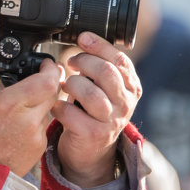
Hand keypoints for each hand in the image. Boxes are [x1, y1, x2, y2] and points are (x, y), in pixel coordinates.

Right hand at [0, 58, 61, 176]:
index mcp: (9, 104)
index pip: (48, 81)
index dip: (51, 69)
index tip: (45, 64)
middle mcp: (27, 119)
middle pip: (54, 92)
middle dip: (48, 82)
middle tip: (38, 79)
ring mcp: (36, 135)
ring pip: (50, 108)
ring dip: (41, 102)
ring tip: (22, 105)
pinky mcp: (39, 148)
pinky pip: (44, 126)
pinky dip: (35, 121)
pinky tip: (19, 125)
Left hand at [52, 32, 141, 187]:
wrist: (91, 151)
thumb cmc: (93, 112)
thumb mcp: (104, 88)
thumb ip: (100, 67)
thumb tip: (84, 38)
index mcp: (131, 88)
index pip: (121, 61)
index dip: (100, 46)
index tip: (83, 37)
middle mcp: (125, 104)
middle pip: (107, 73)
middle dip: (85, 62)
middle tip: (72, 62)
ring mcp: (111, 121)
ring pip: (91, 93)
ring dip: (72, 85)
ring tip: (65, 86)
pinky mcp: (93, 135)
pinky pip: (72, 113)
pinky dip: (59, 107)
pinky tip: (57, 106)